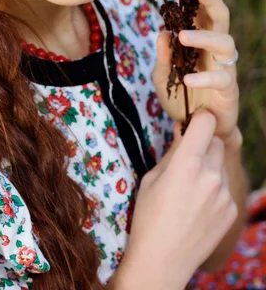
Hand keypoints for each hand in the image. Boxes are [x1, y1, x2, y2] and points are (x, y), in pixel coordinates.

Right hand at [123, 110, 237, 286]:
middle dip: (204, 145)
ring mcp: (224, 194)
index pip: (206, 122)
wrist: (162, 260)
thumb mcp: (151, 177)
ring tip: (190, 189)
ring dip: (210, 168)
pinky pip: (225, 187)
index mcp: (187, 163)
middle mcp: (211, 175)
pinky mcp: (232, 210)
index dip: (199, 119)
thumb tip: (183, 129)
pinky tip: (197, 206)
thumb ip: (172, 151)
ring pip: (221, 165)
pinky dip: (214, 189)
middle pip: (216, 142)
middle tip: (187, 159)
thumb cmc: (148, 216)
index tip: (192, 124)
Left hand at [152, 0, 238, 141]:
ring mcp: (224, 68)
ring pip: (225, 42)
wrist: (197, 131)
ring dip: (204, 36)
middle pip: (221, 18)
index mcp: (200, 41)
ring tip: (182, 36)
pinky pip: (221, 78)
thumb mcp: (163, 77)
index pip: (200, 12)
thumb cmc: (180, 99)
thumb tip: (162, 32)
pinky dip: (203, 78)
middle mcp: (214, 50)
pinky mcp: (229, 90)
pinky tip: (187, 79)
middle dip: (212, 0)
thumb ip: (162, 57)